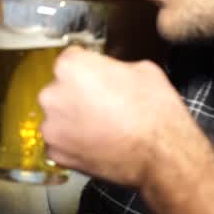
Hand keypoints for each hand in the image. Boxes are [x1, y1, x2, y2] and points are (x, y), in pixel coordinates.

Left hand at [38, 48, 198, 188]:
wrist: (162, 156)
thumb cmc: (155, 113)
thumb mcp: (142, 70)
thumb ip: (113, 66)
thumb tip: (108, 70)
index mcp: (71, 68)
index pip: (71, 58)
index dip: (88, 67)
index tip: (96, 75)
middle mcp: (52, 95)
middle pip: (61, 88)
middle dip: (78, 94)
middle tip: (104, 104)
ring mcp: (51, 126)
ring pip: (59, 116)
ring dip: (74, 119)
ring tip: (103, 126)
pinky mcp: (56, 152)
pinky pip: (61, 141)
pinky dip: (74, 142)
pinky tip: (97, 142)